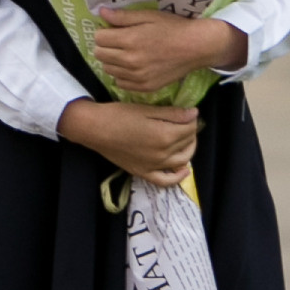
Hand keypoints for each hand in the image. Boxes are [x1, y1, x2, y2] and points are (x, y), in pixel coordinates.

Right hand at [58, 97, 199, 185]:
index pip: (189, 127)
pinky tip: (184, 169)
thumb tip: (194, 114)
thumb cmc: (120, 115)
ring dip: (189, 149)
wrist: (95, 129)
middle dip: (191, 131)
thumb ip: (172, 113)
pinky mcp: (144, 173)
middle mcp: (163, 154)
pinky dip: (178, 176)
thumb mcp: (147, 109)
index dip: (192, 118)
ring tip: (186, 139)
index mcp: (165, 135)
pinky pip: (165, 180)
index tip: (188, 112)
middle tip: (186, 122)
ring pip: (182, 160)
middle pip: (187, 143)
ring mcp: (154, 166)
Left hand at [89, 8, 247, 97]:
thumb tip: (101, 12)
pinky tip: (133, 66)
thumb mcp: (148, 16)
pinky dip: (122, 75)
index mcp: (129, 40)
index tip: (112, 30)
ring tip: (126, 53)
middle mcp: (130, 61)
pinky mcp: (145, 87)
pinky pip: (120, 83)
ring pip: (108, 70)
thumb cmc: (172, 28)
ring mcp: (137, 76)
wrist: (195, 47)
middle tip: (118, 41)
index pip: (99, 38)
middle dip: (105, 46)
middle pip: (100, 55)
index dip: (104, 32)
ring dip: (112, 60)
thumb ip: (123, 16)